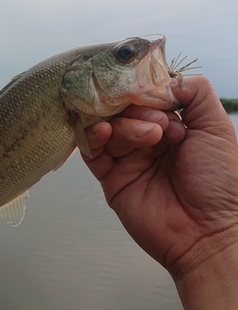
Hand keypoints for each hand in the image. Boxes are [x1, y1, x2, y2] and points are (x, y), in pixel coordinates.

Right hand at [82, 76, 237, 278]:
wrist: (208, 231)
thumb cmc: (218, 181)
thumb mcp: (215, 127)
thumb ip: (196, 93)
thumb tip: (167, 78)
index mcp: (169, 126)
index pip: (145, 97)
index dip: (146, 91)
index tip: (154, 93)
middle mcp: (145, 140)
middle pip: (123, 109)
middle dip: (137, 109)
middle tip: (158, 124)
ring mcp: (127, 158)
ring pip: (108, 126)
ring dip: (124, 124)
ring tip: (150, 137)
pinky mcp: (111, 178)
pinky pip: (92, 152)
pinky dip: (93, 137)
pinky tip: (105, 131)